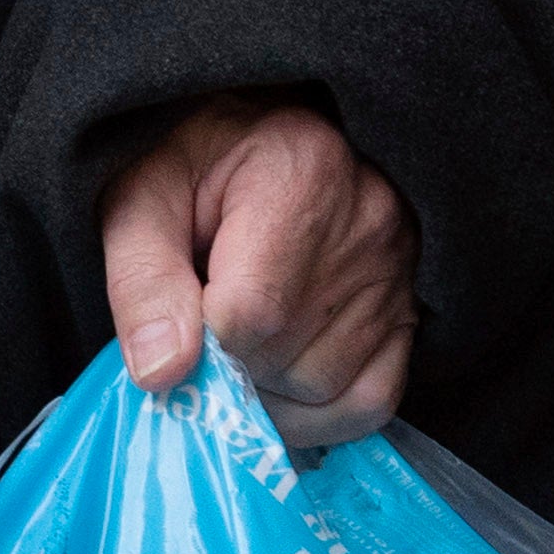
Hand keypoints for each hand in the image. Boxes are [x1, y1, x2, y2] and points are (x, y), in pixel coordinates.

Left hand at [91, 95, 417, 448]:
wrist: (264, 140)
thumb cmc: (196, 168)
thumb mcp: (142, 197)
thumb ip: (142, 279)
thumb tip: (161, 372)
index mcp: (300, 172)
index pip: (249, 311)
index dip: (195, 336)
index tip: (176, 314)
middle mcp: (370, 220)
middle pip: (283, 355)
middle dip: (225, 362)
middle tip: (200, 323)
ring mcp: (399, 272)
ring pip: (323, 390)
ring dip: (265, 389)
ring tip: (239, 337)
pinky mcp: (411, 313)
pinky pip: (368, 403)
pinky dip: (314, 413)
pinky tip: (276, 375)